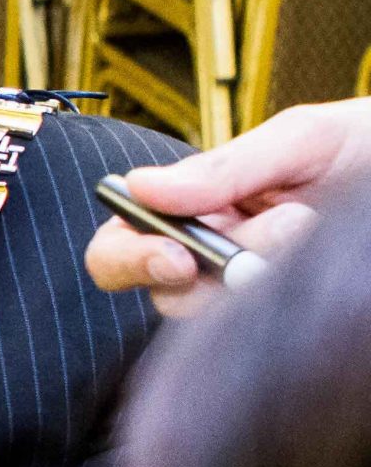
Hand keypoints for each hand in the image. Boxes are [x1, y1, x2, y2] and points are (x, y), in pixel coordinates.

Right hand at [85, 101, 370, 314]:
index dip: (127, 258)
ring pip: (218, 313)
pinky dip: (290, 293)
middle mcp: (215, 255)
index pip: (120, 245)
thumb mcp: (301, 139)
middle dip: (207, 273)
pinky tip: (316, 261)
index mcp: (196, 208)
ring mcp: (251, 289)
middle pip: (166, 294)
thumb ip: (223, 166)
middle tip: (249, 260)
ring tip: (309, 226)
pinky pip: (264, 327)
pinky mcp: (287, 315)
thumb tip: (141, 188)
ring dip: (263, 269)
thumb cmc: (368, 146)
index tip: (174, 256)